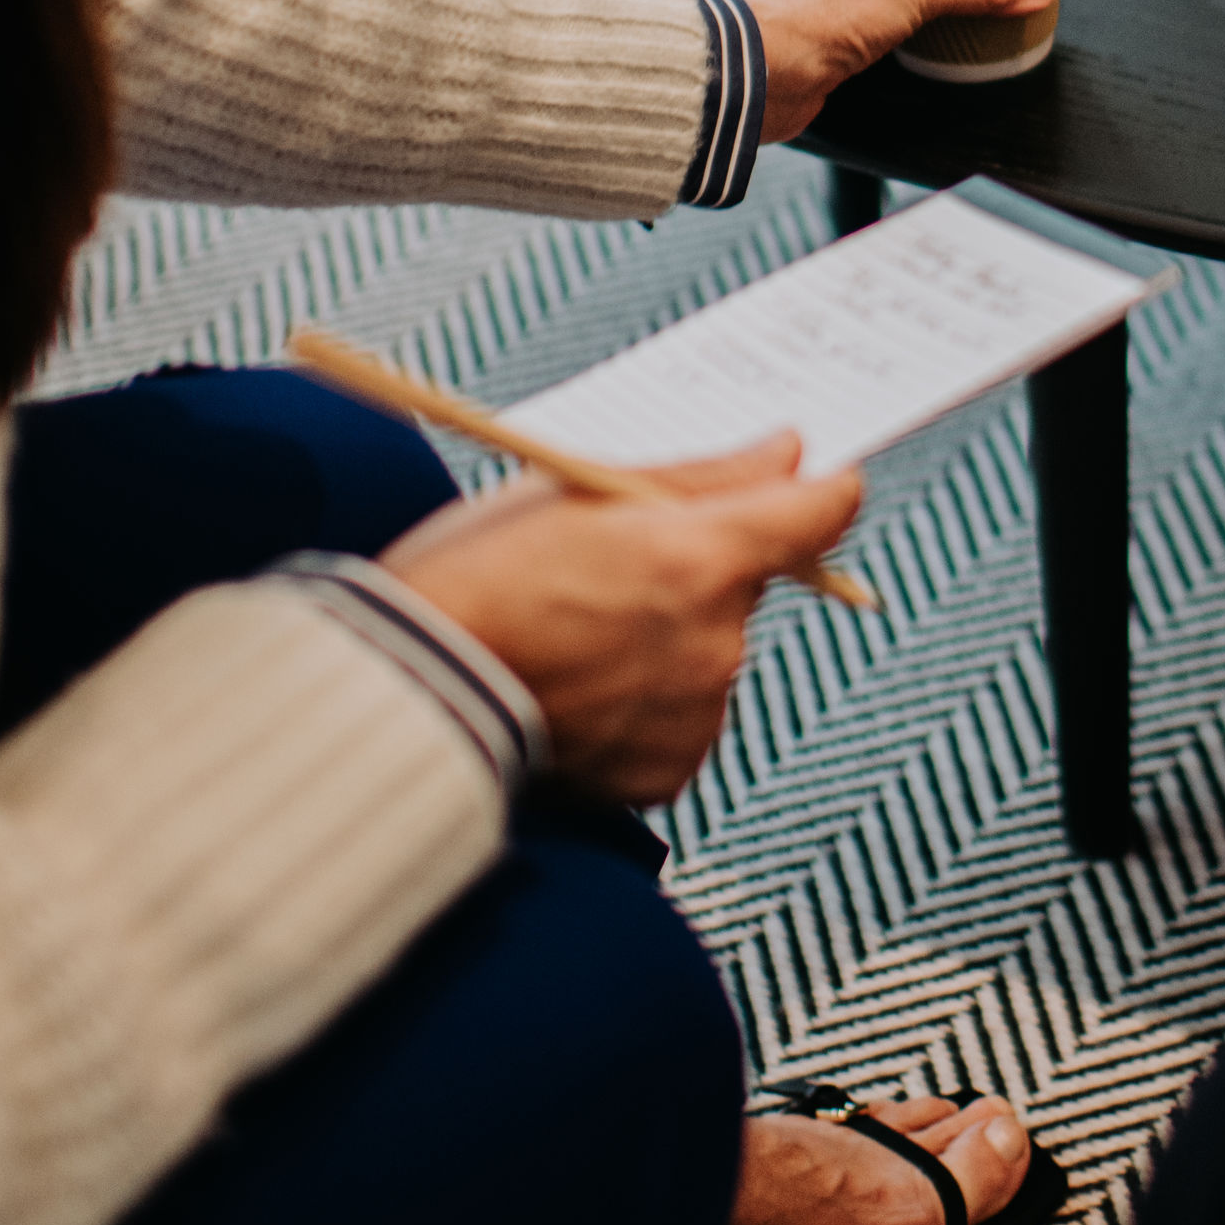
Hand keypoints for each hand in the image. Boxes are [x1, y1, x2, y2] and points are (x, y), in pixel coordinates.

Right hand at [379, 433, 859, 804]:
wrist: (404, 696)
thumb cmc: (470, 575)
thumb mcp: (572, 491)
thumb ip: (702, 474)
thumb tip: (789, 452)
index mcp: (701, 556)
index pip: (820, 511)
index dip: (814, 491)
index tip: (800, 484)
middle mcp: (716, 640)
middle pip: (751, 582)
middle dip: (701, 567)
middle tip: (608, 569)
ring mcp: (694, 712)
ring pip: (713, 652)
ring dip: (671, 639)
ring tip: (573, 637)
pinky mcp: (665, 771)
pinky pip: (682, 719)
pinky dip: (645, 705)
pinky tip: (577, 692)